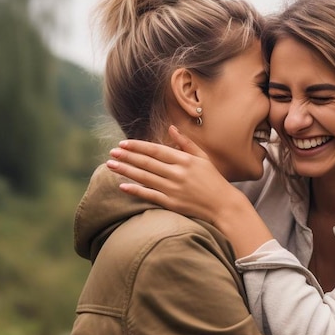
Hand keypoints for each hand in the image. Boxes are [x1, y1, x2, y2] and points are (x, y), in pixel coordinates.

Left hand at [106, 125, 235, 223]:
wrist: (224, 206)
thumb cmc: (214, 181)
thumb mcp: (203, 158)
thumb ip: (186, 143)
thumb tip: (171, 128)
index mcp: (185, 160)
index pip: (155, 150)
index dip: (137, 146)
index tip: (123, 143)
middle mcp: (178, 173)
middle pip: (147, 163)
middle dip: (127, 157)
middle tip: (111, 153)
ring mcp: (174, 189)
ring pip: (145, 177)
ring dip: (126, 171)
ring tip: (110, 165)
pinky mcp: (172, 203)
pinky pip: (150, 195)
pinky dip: (136, 190)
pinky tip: (122, 186)